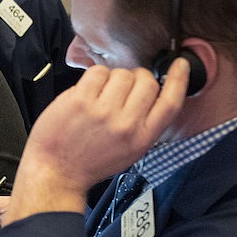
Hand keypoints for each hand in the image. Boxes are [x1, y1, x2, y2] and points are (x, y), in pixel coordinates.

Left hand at [3, 59, 188, 224]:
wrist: (56, 171)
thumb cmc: (90, 162)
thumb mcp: (129, 151)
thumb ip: (144, 124)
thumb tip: (152, 94)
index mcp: (142, 138)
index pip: (171, 103)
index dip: (179, 80)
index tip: (180, 65)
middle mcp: (126, 125)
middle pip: (147, 82)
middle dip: (137, 78)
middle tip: (122, 87)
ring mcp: (103, 111)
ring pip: (122, 74)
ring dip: (113, 78)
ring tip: (101, 93)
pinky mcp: (81, 101)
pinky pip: (98, 72)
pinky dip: (95, 76)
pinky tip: (88, 90)